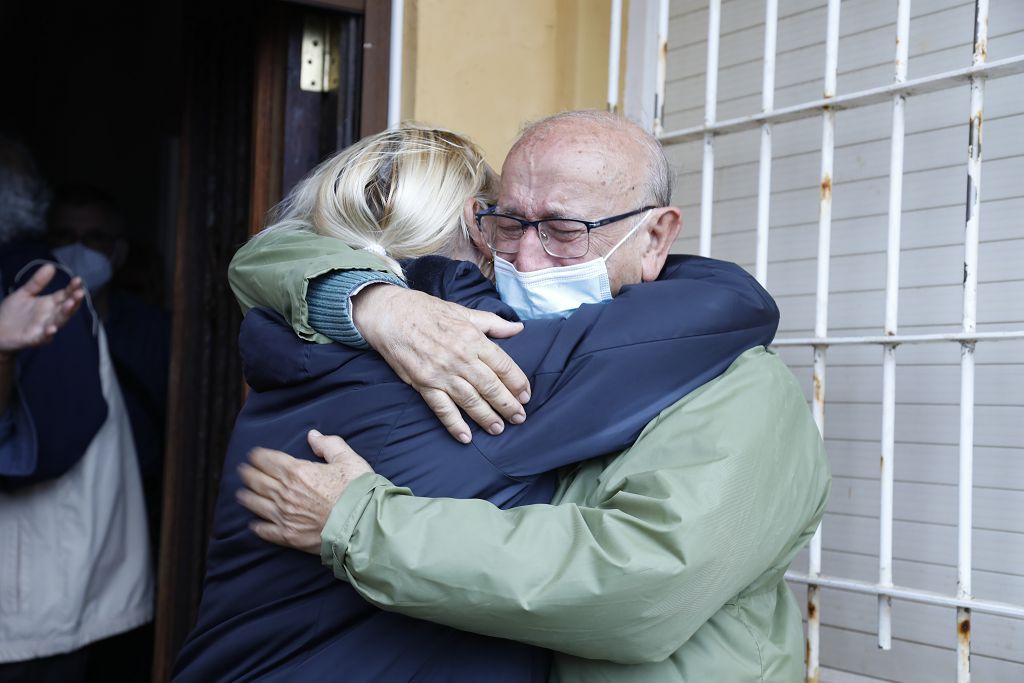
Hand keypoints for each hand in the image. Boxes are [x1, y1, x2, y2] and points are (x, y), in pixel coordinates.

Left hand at [0, 264, 84, 356]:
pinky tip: (52, 328)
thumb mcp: (24, 293)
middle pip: (66, 308)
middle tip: (80, 292)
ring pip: (59, 321)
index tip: (78, 280)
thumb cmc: (12, 313)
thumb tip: (50, 266)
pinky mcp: (34, 338)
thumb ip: (37, 282)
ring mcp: (44, 327)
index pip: (65, 295)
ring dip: (66, 313)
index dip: (72, 288)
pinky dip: (48, 333)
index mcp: (50, 304)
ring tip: (70, 304)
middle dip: (74, 300)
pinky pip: (43, 337)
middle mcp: (50, 315)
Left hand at [237, 429, 373, 554]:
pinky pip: (265, 530)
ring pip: (256, 504)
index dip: (257, 456)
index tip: (253, 455)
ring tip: (241, 494)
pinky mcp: (288, 536)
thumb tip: (313, 436)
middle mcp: (285, 493)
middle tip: (242, 471)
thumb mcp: (347, 459)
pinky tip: (253, 524)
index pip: (268, 460)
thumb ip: (328, 444)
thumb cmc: (357, 491)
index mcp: (297, 471)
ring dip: (246, 497)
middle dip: (247, 474)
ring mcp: (284, 515)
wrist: (362, 525)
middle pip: (257, 481)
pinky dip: (257, 526)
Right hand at [352, 284, 530, 442]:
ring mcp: (441, 373)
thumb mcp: (463, 312)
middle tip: (519, 418)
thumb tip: (518, 328)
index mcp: (472, 338)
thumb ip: (493, 323)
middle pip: (490, 386)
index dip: (517, 383)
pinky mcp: (423, 384)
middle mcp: (459, 358)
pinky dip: (454, 424)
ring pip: (470, 400)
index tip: (526, 395)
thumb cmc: (427, 311)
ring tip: (498, 429)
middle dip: (507, 405)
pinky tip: (466, 437)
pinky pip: (442, 408)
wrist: (390, 314)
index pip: (503, 365)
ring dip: (486, 417)